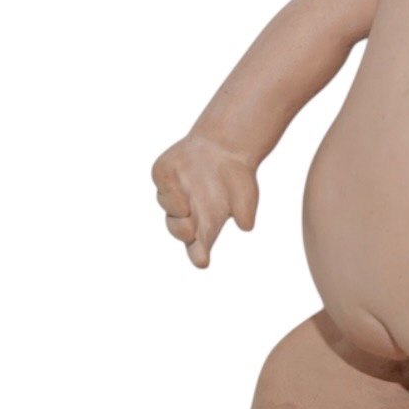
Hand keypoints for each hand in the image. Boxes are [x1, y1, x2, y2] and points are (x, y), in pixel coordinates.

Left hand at [152, 133, 258, 267]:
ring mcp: (174, 195)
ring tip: (186, 209)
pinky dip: (167, 190)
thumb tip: (246, 225)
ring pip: (168, 206)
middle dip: (183, 232)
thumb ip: (245, 212)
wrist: (226, 146)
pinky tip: (175, 188)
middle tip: (191, 231)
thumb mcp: (246, 196)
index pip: (199, 247)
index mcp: (205, 225)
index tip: (202, 261)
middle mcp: (187, 214)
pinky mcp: (165, 176)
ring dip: (175, 210)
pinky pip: (162, 186)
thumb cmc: (238, 177)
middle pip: (179, 230)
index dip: (199, 255)